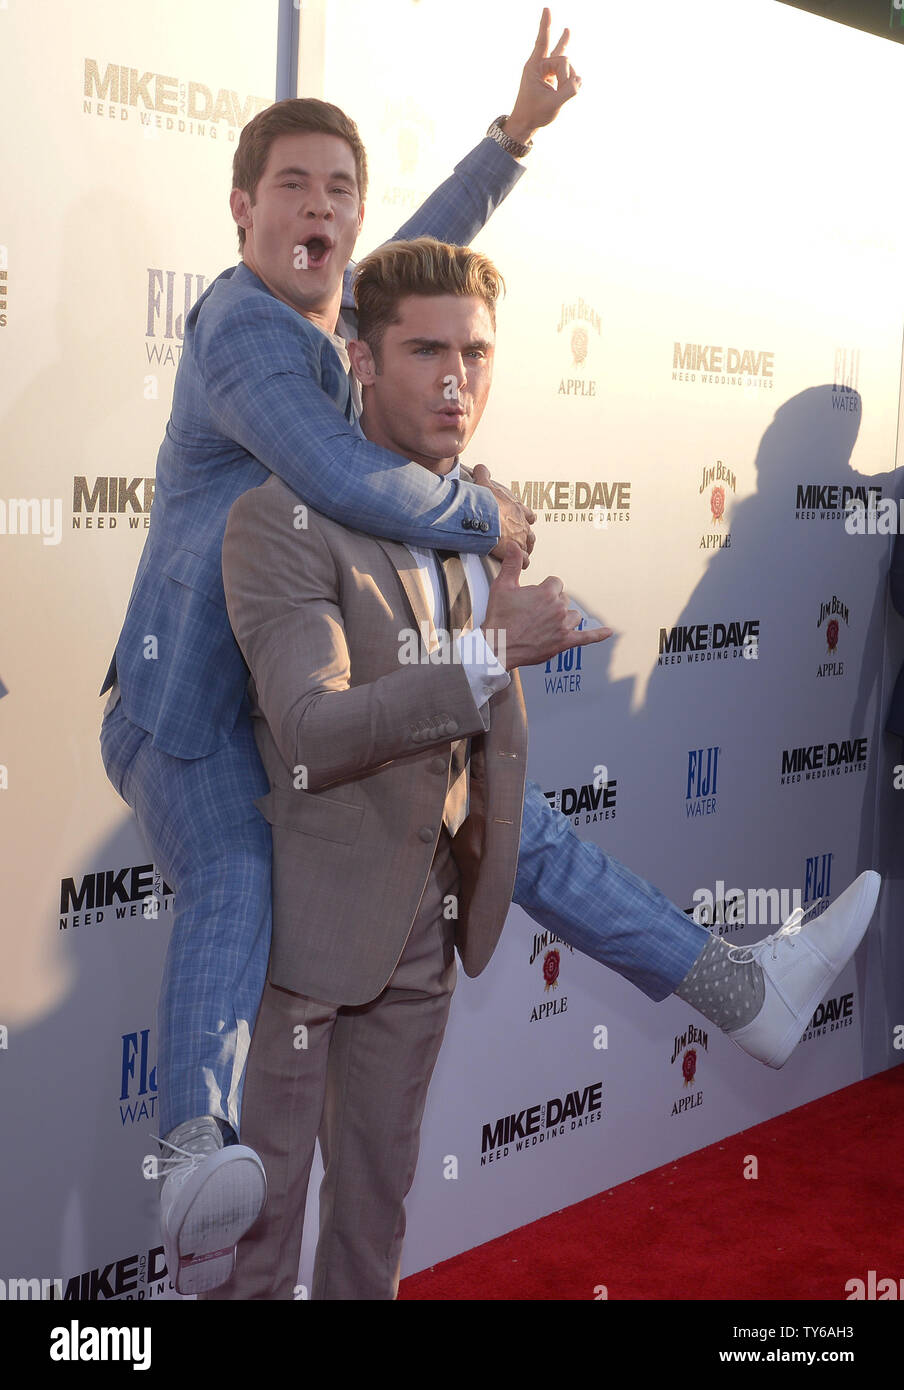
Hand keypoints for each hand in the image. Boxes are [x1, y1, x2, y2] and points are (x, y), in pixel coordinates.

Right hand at [472, 463, 535, 568]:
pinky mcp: (514, 551)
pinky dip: (522, 563)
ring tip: (522, 556)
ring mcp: (520, 538)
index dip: (526, 519)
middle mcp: (521, 523)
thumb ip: (484, 475)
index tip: (527, 521)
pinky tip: (520, 566)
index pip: (527, 514)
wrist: (482, 514)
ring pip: (528, 546)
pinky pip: (523, 561)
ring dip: (525, 551)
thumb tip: (480, 467)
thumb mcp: (484, 483)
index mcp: (517, 509)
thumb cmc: (483, 500)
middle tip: (523, 542)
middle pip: (530, 533)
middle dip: (527, 538)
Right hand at [482, 541, 611, 670]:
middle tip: (534, 614)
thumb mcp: (502, 586)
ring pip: (574, 616)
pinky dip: (598, 635)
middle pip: (564, 599)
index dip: (544, 590)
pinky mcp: (564, 642)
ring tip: (549, 623)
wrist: (498, 646)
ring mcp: (563, 626)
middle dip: (552, 604)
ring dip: (565, 617)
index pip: (556, 583)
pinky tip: (608, 632)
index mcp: (546, 593)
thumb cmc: (499, 617)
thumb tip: (515, 545)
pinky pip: (587, 637)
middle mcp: (558, 608)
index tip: (533, 598)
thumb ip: (512, 564)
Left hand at [504, 8, 581, 147]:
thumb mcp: (554, 105)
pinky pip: (567, 70)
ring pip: (567, 64)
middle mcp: (540, 65)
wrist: (525, 124)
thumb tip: (580, 80)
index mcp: (533, 68)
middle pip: (562, 58)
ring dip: (569, 79)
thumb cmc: (534, 114)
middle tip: (569, 86)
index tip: (546, 8)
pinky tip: (572, 73)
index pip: (542, 42)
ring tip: (564, 89)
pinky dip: (571, 80)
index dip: (545, 25)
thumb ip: (569, 91)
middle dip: (567, 75)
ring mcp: (546, 70)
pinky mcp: (552, 77)